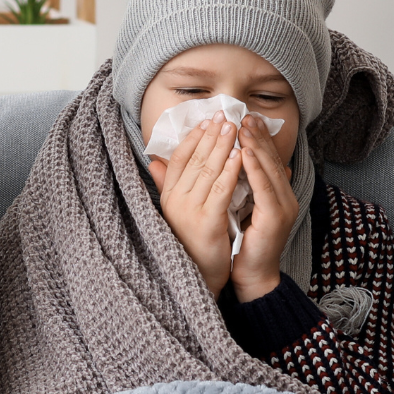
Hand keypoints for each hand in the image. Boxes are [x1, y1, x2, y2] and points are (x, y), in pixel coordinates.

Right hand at [151, 118, 241, 296]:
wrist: (200, 278)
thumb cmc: (192, 244)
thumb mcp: (177, 211)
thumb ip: (167, 184)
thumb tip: (153, 160)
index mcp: (168, 197)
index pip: (177, 158)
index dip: (192, 138)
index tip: (205, 121)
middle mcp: (175, 201)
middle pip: (194, 159)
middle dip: (211, 135)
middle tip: (225, 115)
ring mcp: (189, 211)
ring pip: (208, 170)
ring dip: (222, 146)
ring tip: (235, 128)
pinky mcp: (207, 222)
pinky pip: (221, 190)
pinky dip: (230, 170)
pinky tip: (240, 155)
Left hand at [229, 119, 298, 302]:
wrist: (252, 276)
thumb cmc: (243, 244)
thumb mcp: (242, 208)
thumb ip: (243, 186)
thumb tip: (240, 163)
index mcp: (278, 195)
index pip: (269, 160)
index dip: (259, 139)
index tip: (246, 118)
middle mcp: (286, 197)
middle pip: (272, 159)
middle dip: (258, 136)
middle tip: (245, 114)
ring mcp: (284, 207)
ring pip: (269, 169)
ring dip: (256, 145)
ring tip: (243, 126)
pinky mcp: (276, 217)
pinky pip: (264, 187)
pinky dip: (254, 168)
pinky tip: (245, 152)